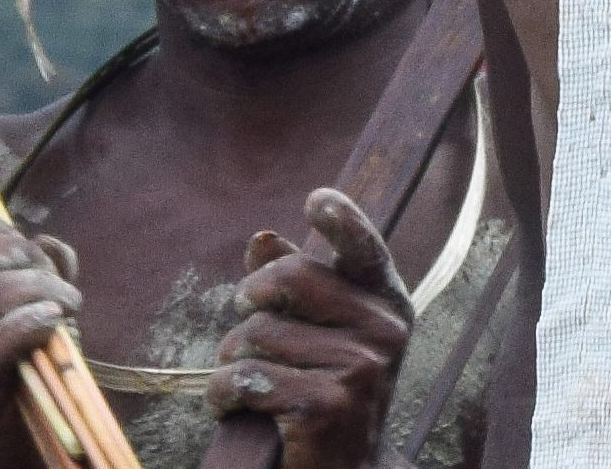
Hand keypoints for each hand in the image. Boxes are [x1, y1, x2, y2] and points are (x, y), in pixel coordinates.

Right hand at [0, 207, 78, 468]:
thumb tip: (48, 242)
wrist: (14, 432)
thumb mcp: (35, 300)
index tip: (21, 236)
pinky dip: (29, 325)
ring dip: (37, 289)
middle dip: (13, 253)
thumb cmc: (26, 357)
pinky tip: (55, 323)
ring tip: (68, 303)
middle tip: (49, 276)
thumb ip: (42, 268)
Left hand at [213, 187, 412, 468]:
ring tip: (249, 386)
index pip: (366, 249)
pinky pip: (242, 379)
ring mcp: (360, 369)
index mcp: (389, 305)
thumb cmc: (326, 396)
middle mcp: (384, 332)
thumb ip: (298, 289)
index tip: (317, 200)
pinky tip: (236, 410)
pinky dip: (221, 397)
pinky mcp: (325, 406)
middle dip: (249, 305)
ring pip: (254, 336)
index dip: (342, 220)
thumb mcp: (324, 338)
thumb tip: (264, 238)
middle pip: (288, 280)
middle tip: (245, 332)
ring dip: (232, 363)